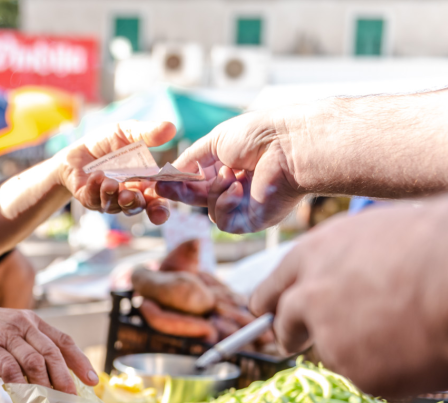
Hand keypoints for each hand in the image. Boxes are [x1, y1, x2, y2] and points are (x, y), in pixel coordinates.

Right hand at [0, 302, 98, 393]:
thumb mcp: (8, 333)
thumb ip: (26, 350)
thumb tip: (46, 380)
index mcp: (32, 321)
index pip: (63, 341)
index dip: (80, 362)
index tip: (92, 381)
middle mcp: (23, 324)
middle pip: (52, 354)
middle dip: (65, 381)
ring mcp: (5, 334)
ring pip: (34, 363)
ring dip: (45, 388)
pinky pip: (10, 368)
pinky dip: (20, 387)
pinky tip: (25, 401)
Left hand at [55, 121, 176, 224]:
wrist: (78, 149)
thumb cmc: (107, 143)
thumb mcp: (127, 133)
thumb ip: (147, 133)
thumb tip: (171, 128)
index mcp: (143, 184)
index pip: (156, 202)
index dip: (160, 209)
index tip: (160, 211)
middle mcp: (128, 196)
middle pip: (136, 208)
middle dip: (134, 204)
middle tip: (129, 196)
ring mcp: (108, 200)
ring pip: (113, 206)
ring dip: (112, 196)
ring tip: (110, 183)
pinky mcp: (89, 199)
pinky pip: (93, 199)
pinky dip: (95, 189)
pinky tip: (96, 177)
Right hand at [151, 109, 305, 233]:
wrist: (288, 146)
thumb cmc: (258, 135)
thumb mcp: (214, 141)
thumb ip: (190, 159)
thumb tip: (170, 173)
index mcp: (229, 166)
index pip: (197, 180)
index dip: (178, 182)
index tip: (159, 180)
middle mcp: (236, 187)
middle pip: (198, 198)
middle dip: (181, 192)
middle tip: (164, 186)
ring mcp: (244, 206)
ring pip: (208, 211)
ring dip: (214, 191)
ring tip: (231, 173)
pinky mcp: (252, 221)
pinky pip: (223, 222)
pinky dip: (224, 204)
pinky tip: (238, 188)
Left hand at [249, 200, 447, 397]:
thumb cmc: (443, 243)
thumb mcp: (382, 233)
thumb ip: (351, 261)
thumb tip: (349, 279)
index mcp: (312, 255)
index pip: (272, 287)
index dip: (271, 303)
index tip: (264, 313)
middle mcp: (309, 299)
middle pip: (285, 326)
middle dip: (292, 336)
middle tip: (298, 342)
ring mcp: (331, 341)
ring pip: (338, 355)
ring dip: (363, 350)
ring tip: (413, 327)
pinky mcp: (360, 376)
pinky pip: (378, 379)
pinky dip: (400, 370)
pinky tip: (429, 347)